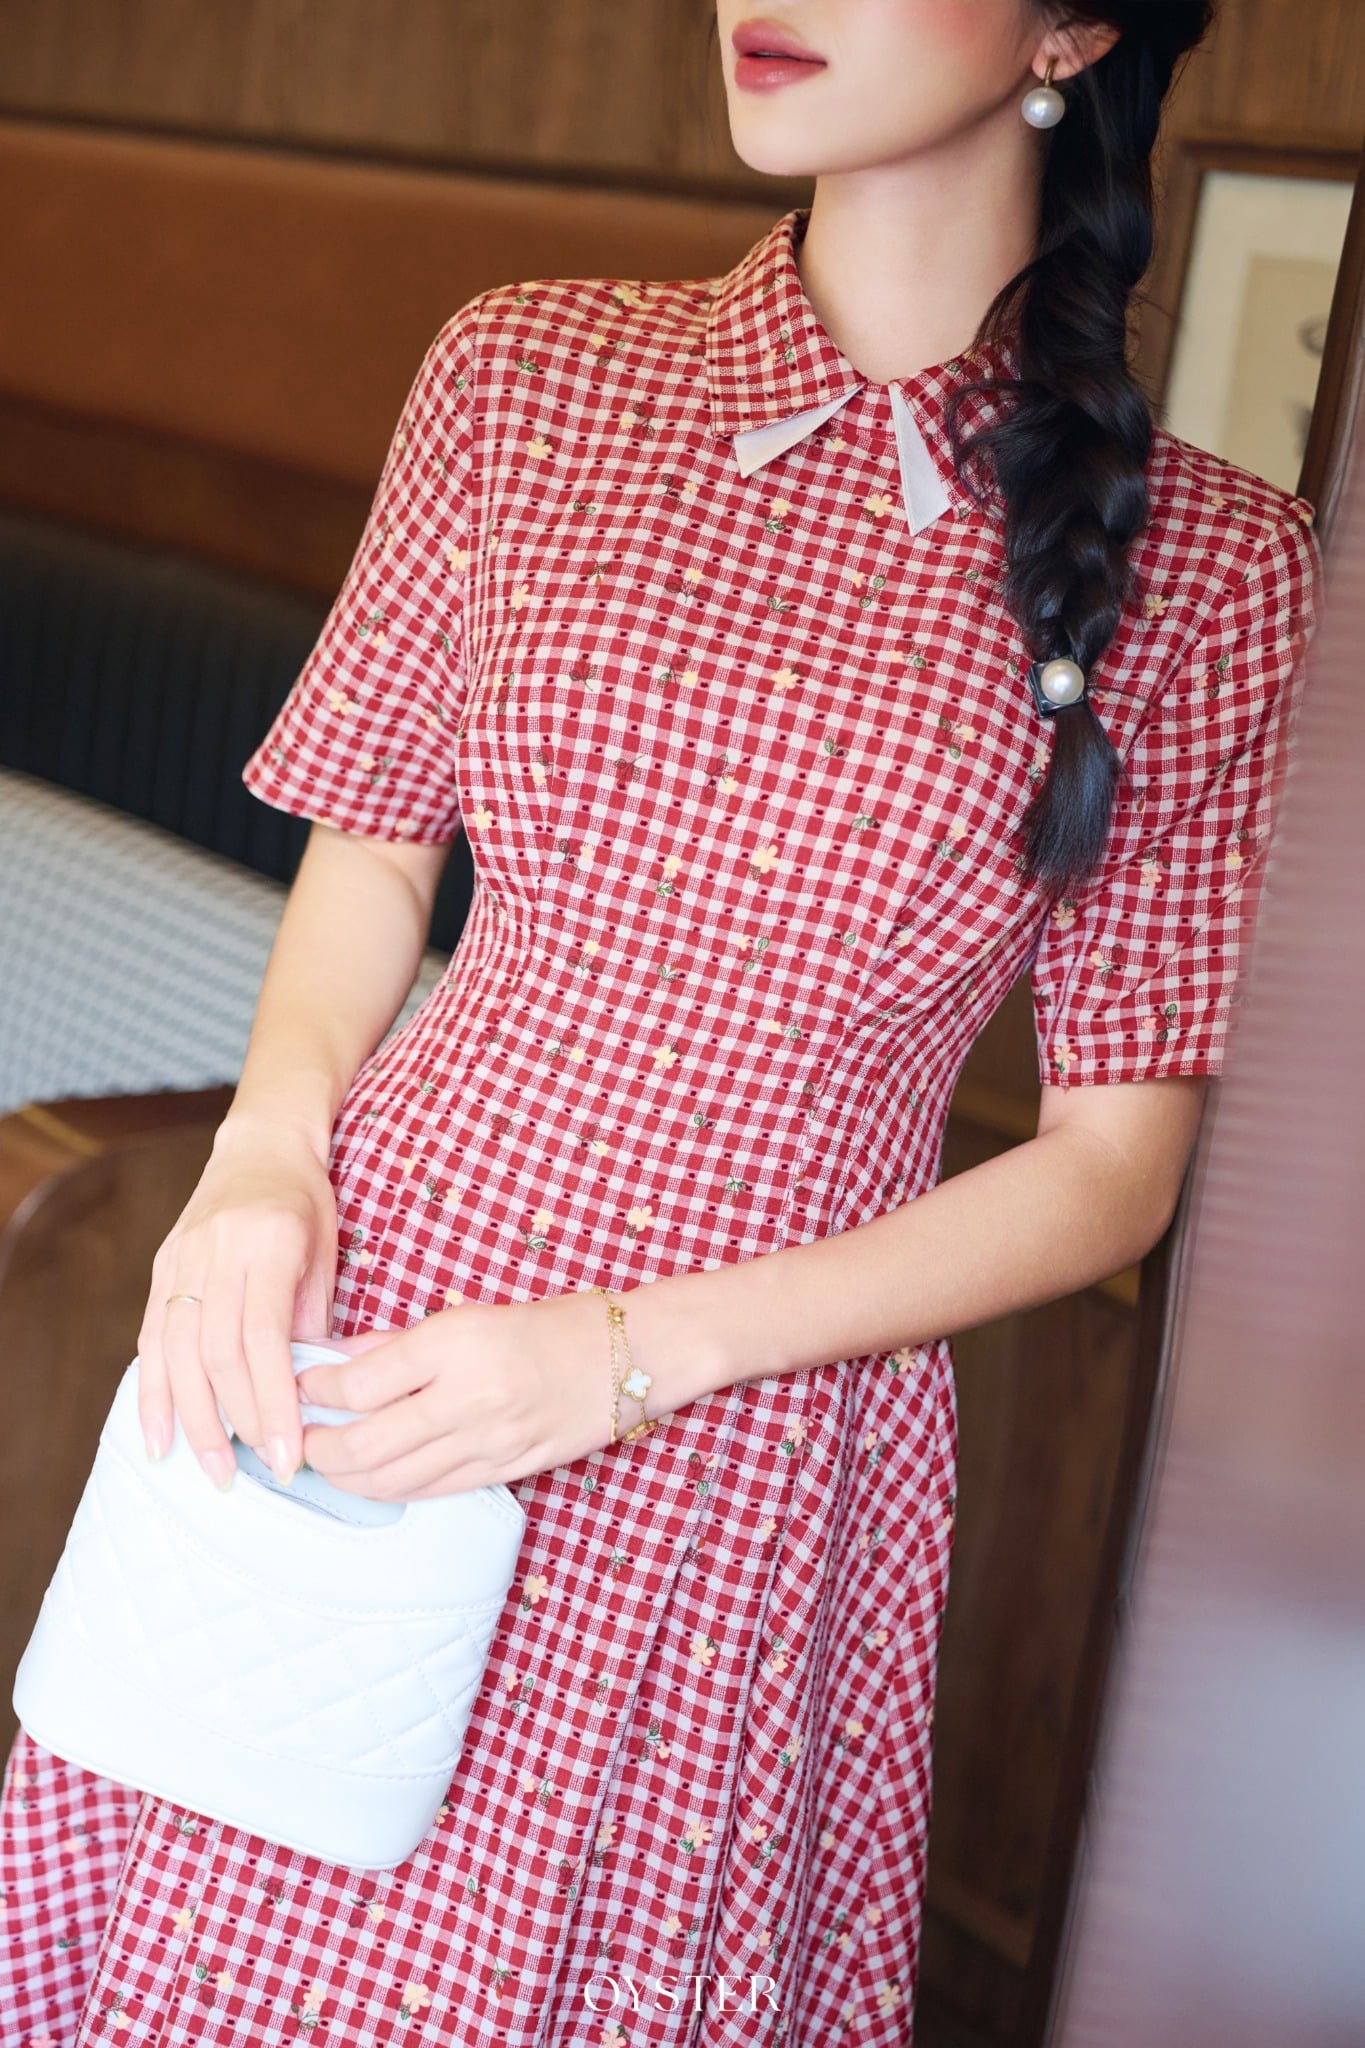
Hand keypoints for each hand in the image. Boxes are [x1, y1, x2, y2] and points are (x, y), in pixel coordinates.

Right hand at [135, 1115, 337, 1490]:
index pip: (266, 1339)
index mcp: (270, 1242)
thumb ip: (314, 1320)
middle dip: (238, 1421)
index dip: (275, 1402)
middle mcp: (217, 1252)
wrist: (261, 1146)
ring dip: (194, 1420)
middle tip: (256, 1473)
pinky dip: (153, 1394)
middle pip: (217, 1353)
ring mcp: (181, 1260)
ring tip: (212, 1469)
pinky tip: (160, 1437)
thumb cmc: (308, 1204)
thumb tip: (308, 1397)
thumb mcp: (327, 1254)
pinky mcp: (161, 1270)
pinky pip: (151, 1341)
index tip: (290, 1454)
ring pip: (178, 1353)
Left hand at [294, 1288, 633, 1501]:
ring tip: (323, 1462)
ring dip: (344, 1477)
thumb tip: (333, 1363)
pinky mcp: (504, 1472)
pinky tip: (368, 1478)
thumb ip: (397, 1344)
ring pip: (390, 1480)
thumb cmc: (545, 1326)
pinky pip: (430, 1492)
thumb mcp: (467, 1316)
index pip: (358, 1384)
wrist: (625, 1357)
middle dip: (317, 1447)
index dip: (314, 1392)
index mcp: (455, 1343)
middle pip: (363, 1443)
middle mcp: (468, 1397)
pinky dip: (388, 1489)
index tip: (298, 1387)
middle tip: (296, 1438)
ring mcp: (487, 1442)